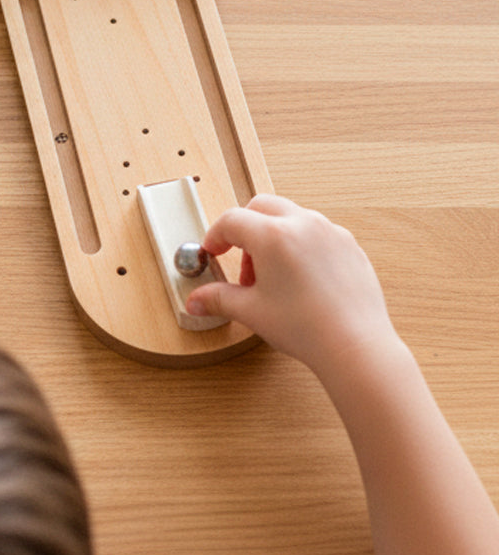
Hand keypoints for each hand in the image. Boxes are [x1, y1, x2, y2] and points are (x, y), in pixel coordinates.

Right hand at [185, 194, 399, 375]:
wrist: (356, 347)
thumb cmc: (309, 328)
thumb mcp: (251, 312)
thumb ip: (218, 299)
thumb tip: (198, 300)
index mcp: (273, 235)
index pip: (231, 220)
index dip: (215, 236)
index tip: (213, 252)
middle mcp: (303, 225)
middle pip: (261, 207)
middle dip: (244, 230)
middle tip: (241, 262)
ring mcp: (330, 232)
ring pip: (290, 217)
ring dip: (272, 236)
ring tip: (272, 277)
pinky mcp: (349, 246)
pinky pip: (316, 232)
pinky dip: (300, 245)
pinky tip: (299, 279)